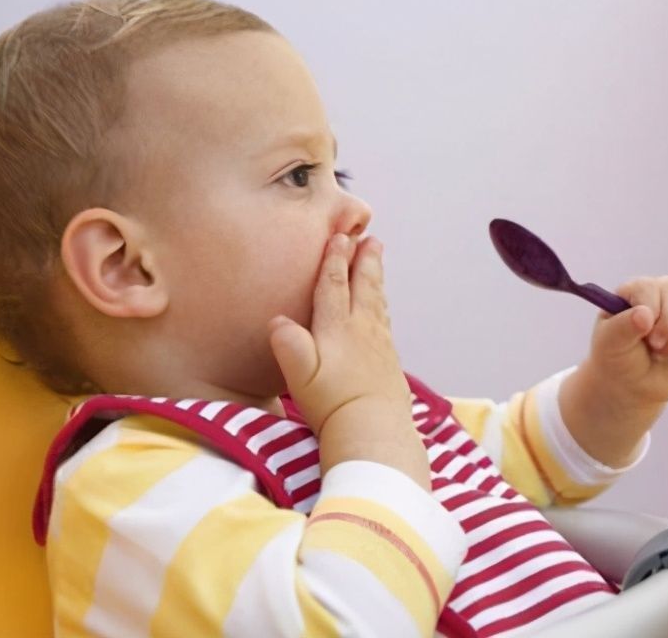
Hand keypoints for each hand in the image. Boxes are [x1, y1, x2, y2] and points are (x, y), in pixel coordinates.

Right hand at [267, 233, 409, 434]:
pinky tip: (382, 310)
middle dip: (365, 261)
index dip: (335, 259)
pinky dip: (383, 307)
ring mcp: (380, 346)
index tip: (339, 236)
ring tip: (378, 263)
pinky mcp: (390, 363)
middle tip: (371, 239)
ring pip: (378, 302)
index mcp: (337, 328)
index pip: (334, 286)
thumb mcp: (299, 374)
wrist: (373, 430)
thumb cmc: (332, 404)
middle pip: (364, 287)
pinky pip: (385, 323)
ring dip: (376, 279)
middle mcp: (362, 331)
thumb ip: (288, 344)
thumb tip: (277, 321)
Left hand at [582, 276, 667, 406]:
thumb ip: (623, 327)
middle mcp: (661, 295)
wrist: (631, 386)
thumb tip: (646, 315)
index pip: (649, 286)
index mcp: (635, 291)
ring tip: (661, 355)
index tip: (643, 332)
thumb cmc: (616, 358)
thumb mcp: (610, 344)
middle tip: (655, 347)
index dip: (650, 309)